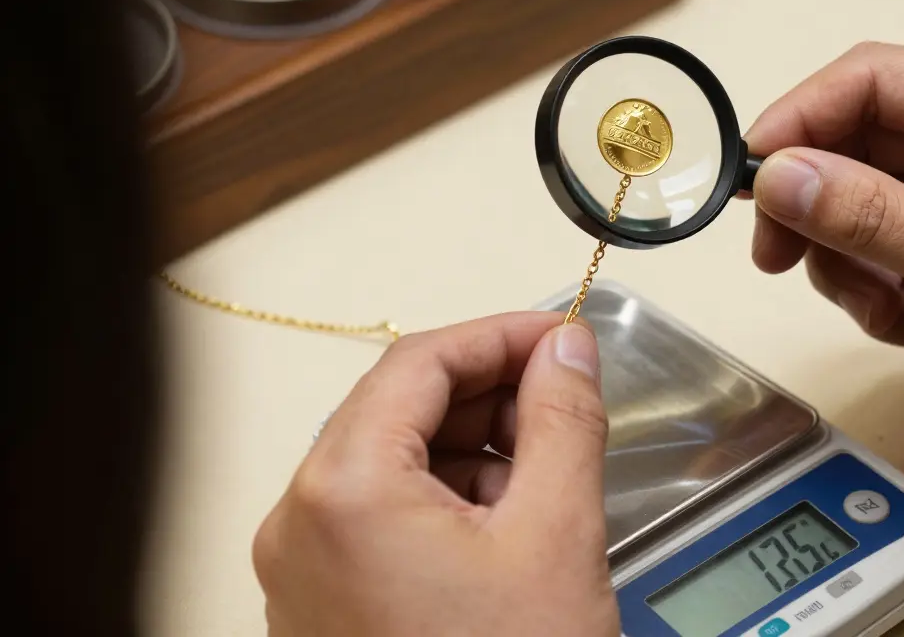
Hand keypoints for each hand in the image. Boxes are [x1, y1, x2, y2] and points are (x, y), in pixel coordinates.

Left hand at [252, 313, 619, 636]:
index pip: (418, 363)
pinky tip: (508, 525)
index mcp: (343, 491)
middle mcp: (300, 525)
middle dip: (489, 395)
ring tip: (547, 474)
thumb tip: (565, 349)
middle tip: (564, 396)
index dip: (499, 335)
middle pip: (397, 410)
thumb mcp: (556, 533)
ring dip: (472, 451)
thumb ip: (563, 419)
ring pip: (391, 465)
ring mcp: (304, 571)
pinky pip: (381, 519)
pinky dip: (446, 502)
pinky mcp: (324, 606)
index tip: (559, 334)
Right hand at [746, 42, 903, 494]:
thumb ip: (872, 217)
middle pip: (852, 149)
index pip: (869, 81)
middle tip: (780, 257)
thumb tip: (784, 177)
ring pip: (858, 211)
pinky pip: (883, 258)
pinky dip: (885, 299)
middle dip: (817, 212)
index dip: (801, 121)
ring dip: (854, 271)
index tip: (755, 172)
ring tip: (892, 315)